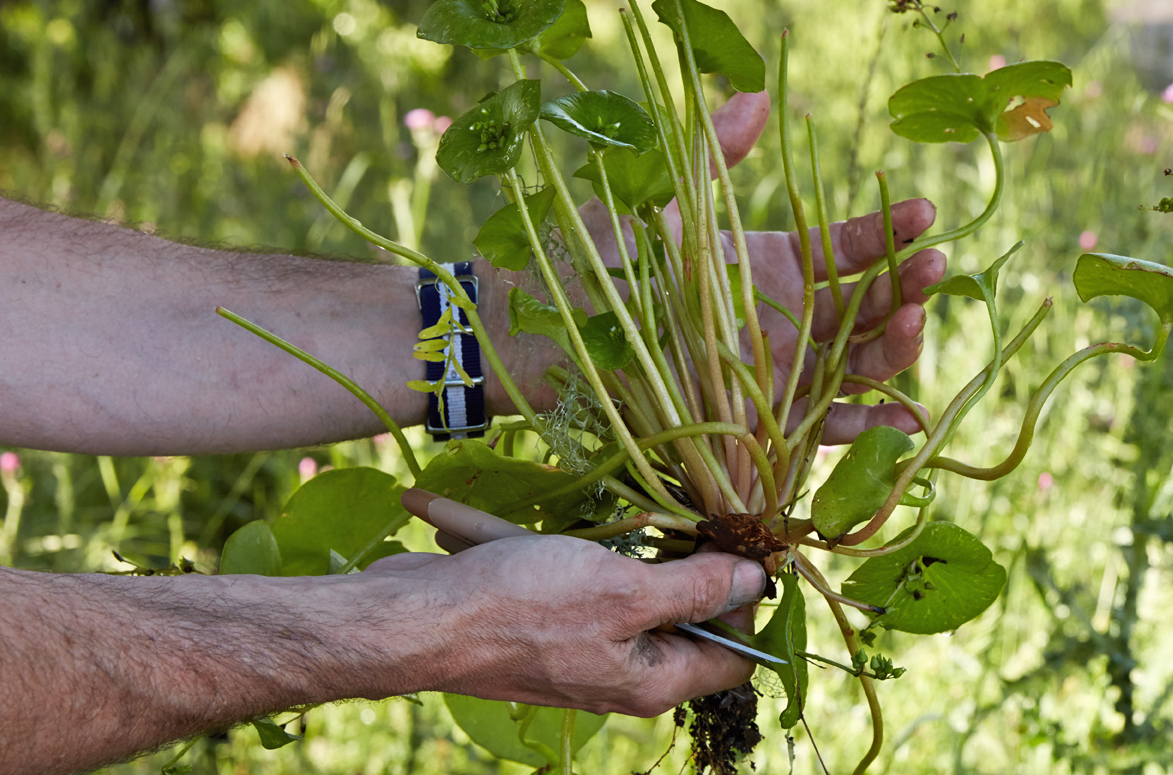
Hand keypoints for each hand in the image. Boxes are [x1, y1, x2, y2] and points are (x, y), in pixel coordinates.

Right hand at [364, 538, 766, 713]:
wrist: (413, 622)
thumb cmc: (521, 608)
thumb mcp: (624, 591)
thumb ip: (696, 587)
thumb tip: (758, 580)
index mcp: (652, 679)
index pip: (735, 654)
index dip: (753, 602)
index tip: (752, 541)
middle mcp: (619, 670)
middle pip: (681, 614)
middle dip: (688, 557)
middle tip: (697, 499)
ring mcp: (575, 644)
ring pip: (616, 585)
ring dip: (612, 540)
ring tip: (622, 493)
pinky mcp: (534, 618)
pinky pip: (550, 574)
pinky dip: (533, 543)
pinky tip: (498, 515)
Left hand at [482, 92, 944, 442]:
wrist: (534, 333)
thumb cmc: (592, 259)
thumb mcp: (659, 198)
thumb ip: (712, 151)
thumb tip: (763, 91)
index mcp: (773, 264)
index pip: (848, 248)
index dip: (889, 232)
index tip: (925, 213)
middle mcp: (785, 322)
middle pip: (865, 308)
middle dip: (906, 288)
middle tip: (932, 270)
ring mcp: (776, 376)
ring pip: (855, 365)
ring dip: (894, 350)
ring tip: (916, 326)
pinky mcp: (758, 426)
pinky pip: (820, 430)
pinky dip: (864, 428)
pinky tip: (903, 421)